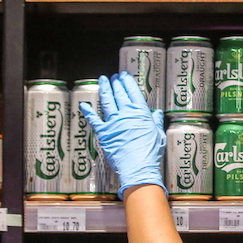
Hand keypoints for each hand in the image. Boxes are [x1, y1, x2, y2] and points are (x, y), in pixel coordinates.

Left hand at [80, 72, 166, 197]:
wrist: (138, 167)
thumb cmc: (150, 153)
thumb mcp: (158, 135)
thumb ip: (156, 121)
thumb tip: (157, 112)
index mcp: (141, 113)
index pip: (133, 92)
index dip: (127, 82)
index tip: (124, 75)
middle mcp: (126, 114)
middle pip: (119, 94)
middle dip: (115, 83)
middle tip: (113, 77)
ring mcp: (113, 122)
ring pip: (107, 101)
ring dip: (104, 89)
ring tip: (102, 80)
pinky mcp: (103, 133)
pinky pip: (94, 120)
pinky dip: (88, 112)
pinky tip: (83, 104)